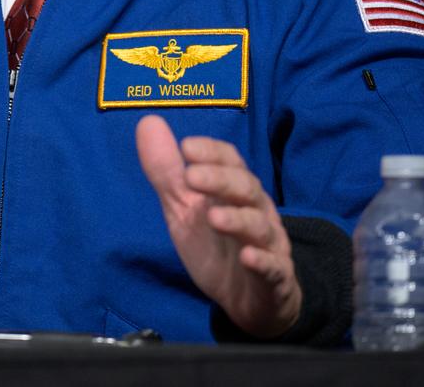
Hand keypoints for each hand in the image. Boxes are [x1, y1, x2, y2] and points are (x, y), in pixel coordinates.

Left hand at [135, 114, 301, 338]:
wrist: (247, 301)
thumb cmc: (215, 244)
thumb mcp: (183, 207)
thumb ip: (167, 170)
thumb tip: (148, 121)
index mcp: (235, 190)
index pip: (231, 161)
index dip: (212, 152)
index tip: (186, 147)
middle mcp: (256, 211)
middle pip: (245, 187)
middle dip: (220, 179)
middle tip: (192, 176)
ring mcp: (269, 245)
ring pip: (259, 225)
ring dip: (238, 219)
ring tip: (213, 217)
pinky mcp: (275, 279)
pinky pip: (274, 268)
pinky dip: (263, 262)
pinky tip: (248, 257)